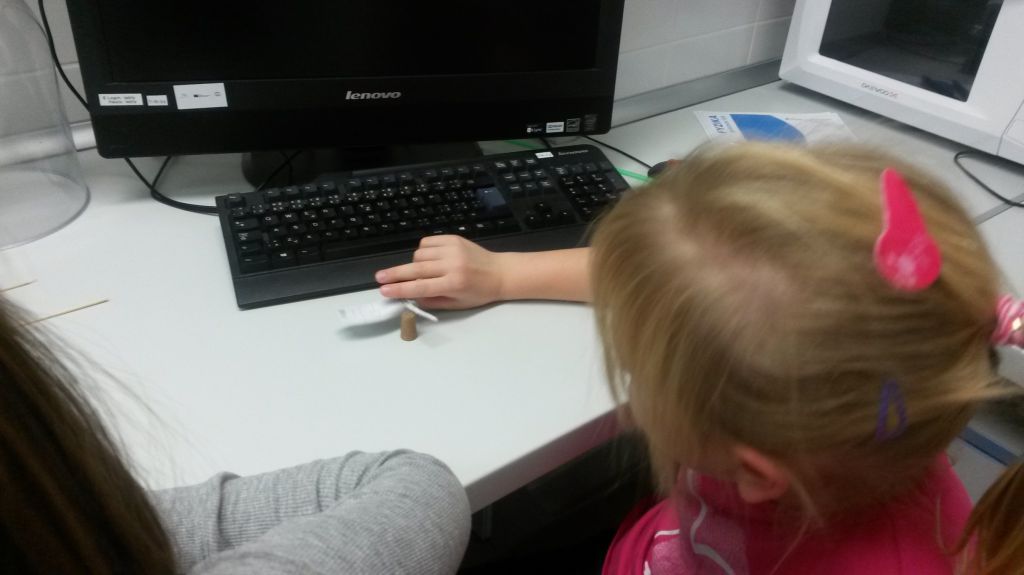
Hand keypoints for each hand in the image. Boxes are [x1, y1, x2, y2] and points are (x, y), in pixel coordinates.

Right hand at [375, 235, 506, 309]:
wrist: (500, 273)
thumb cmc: (479, 293)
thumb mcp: (457, 304)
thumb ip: (432, 301)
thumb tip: (410, 297)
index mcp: (454, 284)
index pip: (420, 287)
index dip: (400, 289)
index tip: (384, 290)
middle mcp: (452, 265)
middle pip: (416, 268)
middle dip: (395, 274)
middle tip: (380, 277)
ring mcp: (452, 249)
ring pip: (420, 254)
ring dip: (414, 263)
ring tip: (420, 271)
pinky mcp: (453, 238)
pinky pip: (427, 242)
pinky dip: (423, 250)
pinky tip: (427, 258)